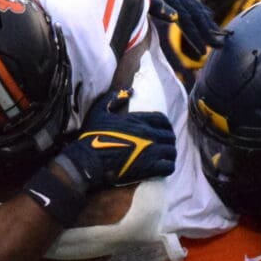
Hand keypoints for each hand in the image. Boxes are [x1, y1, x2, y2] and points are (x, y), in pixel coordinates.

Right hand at [55, 93, 176, 189]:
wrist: (88, 161)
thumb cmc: (91, 137)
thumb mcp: (99, 111)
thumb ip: (114, 98)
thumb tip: (130, 90)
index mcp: (138, 120)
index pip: (162, 119)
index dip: (165, 126)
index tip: (163, 132)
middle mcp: (148, 133)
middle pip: (169, 136)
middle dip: (168, 141)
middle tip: (164, 147)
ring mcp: (150, 151)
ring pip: (172, 151)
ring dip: (170, 155)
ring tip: (164, 159)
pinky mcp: (149, 168)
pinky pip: (169, 166)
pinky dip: (168, 168)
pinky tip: (163, 170)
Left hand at [132, 0, 224, 60]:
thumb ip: (155, 5)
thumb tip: (176, 17)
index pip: (186, 19)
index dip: (195, 35)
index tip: (204, 51)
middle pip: (194, 13)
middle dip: (206, 30)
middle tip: (218, 46)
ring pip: (193, 6)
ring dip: (205, 21)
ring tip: (217, 33)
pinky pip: (188, 1)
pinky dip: (199, 10)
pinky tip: (205, 14)